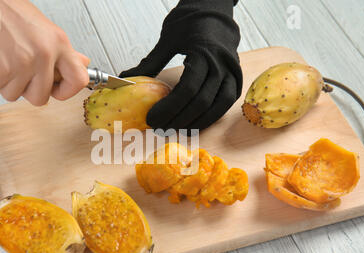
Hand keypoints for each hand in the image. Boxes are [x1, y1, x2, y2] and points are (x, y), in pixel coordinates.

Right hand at [0, 0, 89, 105]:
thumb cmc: (2, 7)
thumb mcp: (41, 27)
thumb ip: (61, 51)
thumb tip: (81, 63)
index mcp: (58, 43)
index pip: (78, 79)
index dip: (66, 91)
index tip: (55, 90)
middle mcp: (44, 54)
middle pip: (40, 97)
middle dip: (25, 88)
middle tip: (14, 67)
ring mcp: (22, 64)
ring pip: (14, 95)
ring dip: (3, 82)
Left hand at [120, 0, 241, 130]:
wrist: (215, 10)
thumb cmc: (190, 22)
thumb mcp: (167, 40)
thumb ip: (150, 63)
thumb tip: (127, 77)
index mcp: (204, 54)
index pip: (187, 90)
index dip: (168, 108)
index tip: (152, 119)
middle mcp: (222, 65)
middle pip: (201, 102)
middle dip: (179, 119)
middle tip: (160, 128)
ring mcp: (232, 73)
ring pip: (217, 107)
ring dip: (197, 122)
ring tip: (177, 129)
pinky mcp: (236, 79)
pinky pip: (225, 104)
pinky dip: (211, 116)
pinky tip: (195, 122)